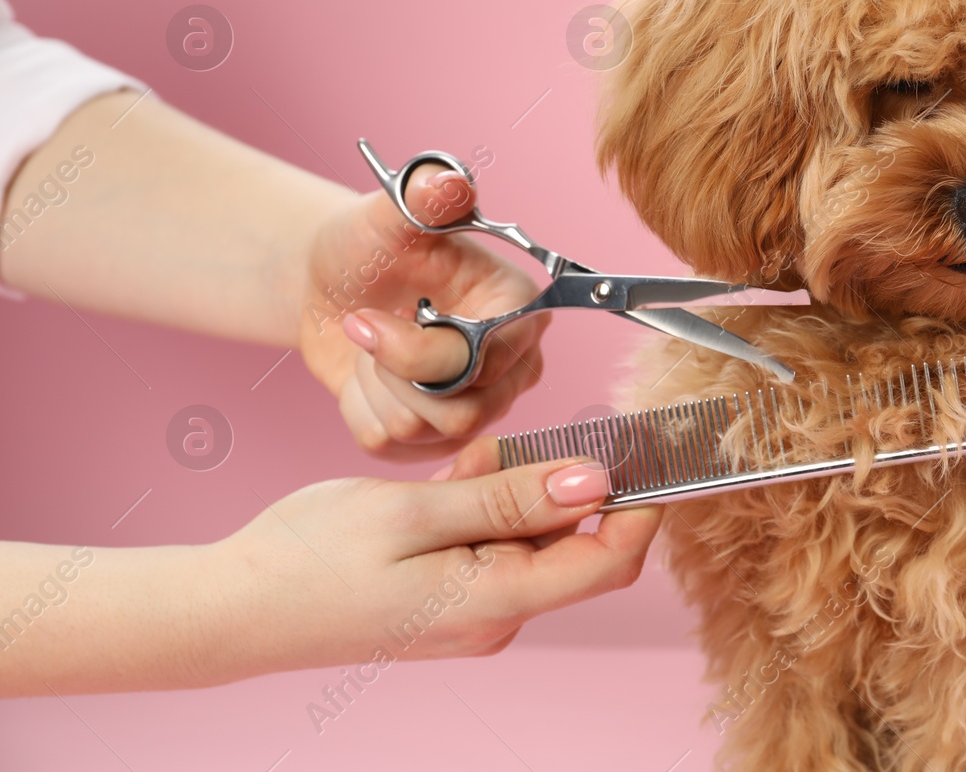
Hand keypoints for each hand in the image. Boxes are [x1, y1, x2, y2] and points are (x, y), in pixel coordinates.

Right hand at [218, 441, 661, 675]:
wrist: (233, 608)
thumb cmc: (313, 558)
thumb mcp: (417, 512)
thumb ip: (511, 498)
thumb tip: (596, 482)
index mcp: (499, 601)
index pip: (609, 560)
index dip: (640, 503)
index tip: (642, 445)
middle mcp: (497, 615)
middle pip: (572, 543)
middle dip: (560, 482)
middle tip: (518, 438)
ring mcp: (472, 609)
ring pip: (528, 533)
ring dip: (511, 487)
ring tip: (461, 464)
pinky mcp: (448, 597)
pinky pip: (491, 541)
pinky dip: (482, 501)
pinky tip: (447, 481)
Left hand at [296, 165, 547, 458]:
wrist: (335, 282)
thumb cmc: (372, 244)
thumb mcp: (390, 215)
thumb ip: (423, 197)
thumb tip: (450, 182)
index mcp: (519, 311)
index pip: (483, 362)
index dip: (414, 350)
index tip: (366, 317)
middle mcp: (513, 365)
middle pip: (461, 411)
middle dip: (392, 370)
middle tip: (362, 325)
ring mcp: (480, 406)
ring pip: (423, 431)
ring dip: (374, 388)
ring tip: (372, 346)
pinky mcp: (436, 437)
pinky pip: (393, 447)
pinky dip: (360, 412)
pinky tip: (365, 375)